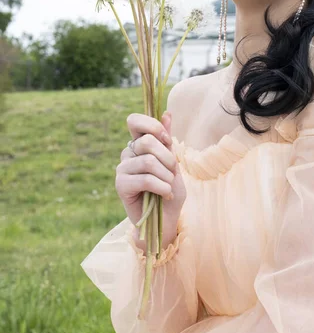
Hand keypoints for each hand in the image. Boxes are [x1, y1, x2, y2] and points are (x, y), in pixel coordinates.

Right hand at [115, 111, 186, 248]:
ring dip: (167, 175)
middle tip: (173, 172)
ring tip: (170, 186)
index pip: (134, 121)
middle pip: (146, 141)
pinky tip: (166, 194)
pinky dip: (162, 187)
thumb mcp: (173, 163)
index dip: (152, 126)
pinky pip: (145, 179)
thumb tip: (167, 113)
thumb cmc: (170, 189)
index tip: (167, 140)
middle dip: (168, 157)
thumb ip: (167, 140)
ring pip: (148, 161)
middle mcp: (127, 153)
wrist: (166, 218)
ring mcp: (122, 168)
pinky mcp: (120, 185)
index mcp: (139, 143)